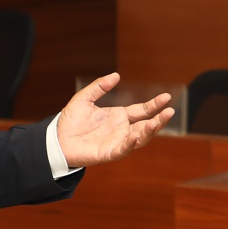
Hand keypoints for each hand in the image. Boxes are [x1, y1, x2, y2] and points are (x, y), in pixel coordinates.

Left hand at [57, 72, 174, 167]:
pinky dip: (130, 144)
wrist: (57, 139)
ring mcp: (117, 142)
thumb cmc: (71, 120)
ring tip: (157, 122)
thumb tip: (116, 75)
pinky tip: (135, 136)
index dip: (154, 105)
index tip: (167, 97)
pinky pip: (123, 149)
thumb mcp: (84, 98)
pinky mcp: (109, 153)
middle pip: (146, 126)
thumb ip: (100, 87)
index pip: (142, 110)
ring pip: (140, 139)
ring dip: (150, 132)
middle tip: (170, 111)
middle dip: (159, 120)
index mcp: (119, 116)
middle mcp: (122, 130)